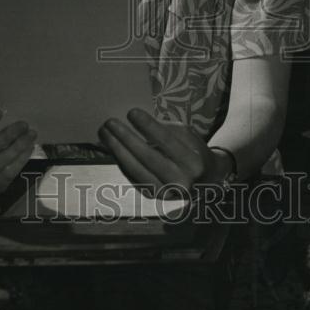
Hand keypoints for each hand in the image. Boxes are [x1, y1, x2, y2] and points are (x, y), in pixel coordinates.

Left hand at [97, 108, 224, 198]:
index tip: (131, 112)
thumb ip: (164, 130)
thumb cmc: (192, 150)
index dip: (149, 126)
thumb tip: (135, 121)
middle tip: (110, 122)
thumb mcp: (186, 136)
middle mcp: (182, 182)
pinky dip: (121, 161)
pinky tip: (112, 147)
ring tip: (104, 133)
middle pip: (149, 158)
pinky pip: (132, 177)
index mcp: (194, 163)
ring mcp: (166, 193)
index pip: (168, 142)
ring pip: (137, 171)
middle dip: (127, 138)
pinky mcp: (154, 197)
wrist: (204, 181)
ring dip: (117, 150)